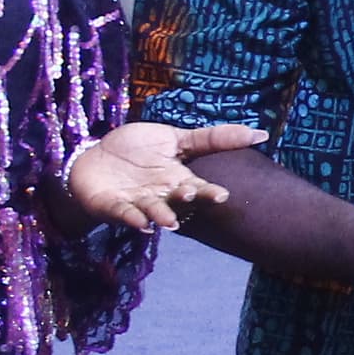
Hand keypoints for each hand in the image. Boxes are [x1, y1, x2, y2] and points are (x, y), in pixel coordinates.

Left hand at [67, 121, 267, 228]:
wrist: (94, 159)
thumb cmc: (137, 150)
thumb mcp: (175, 137)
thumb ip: (213, 138)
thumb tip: (259, 133)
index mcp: (178, 178)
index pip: (199, 187)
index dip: (209, 192)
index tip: (222, 195)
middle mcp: (161, 194)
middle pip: (176, 201)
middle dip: (185, 202)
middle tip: (192, 197)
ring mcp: (136, 202)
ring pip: (152, 211)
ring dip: (161, 215)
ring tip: (168, 221)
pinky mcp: (112, 207)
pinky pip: (123, 214)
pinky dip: (131, 218)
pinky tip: (139, 221)